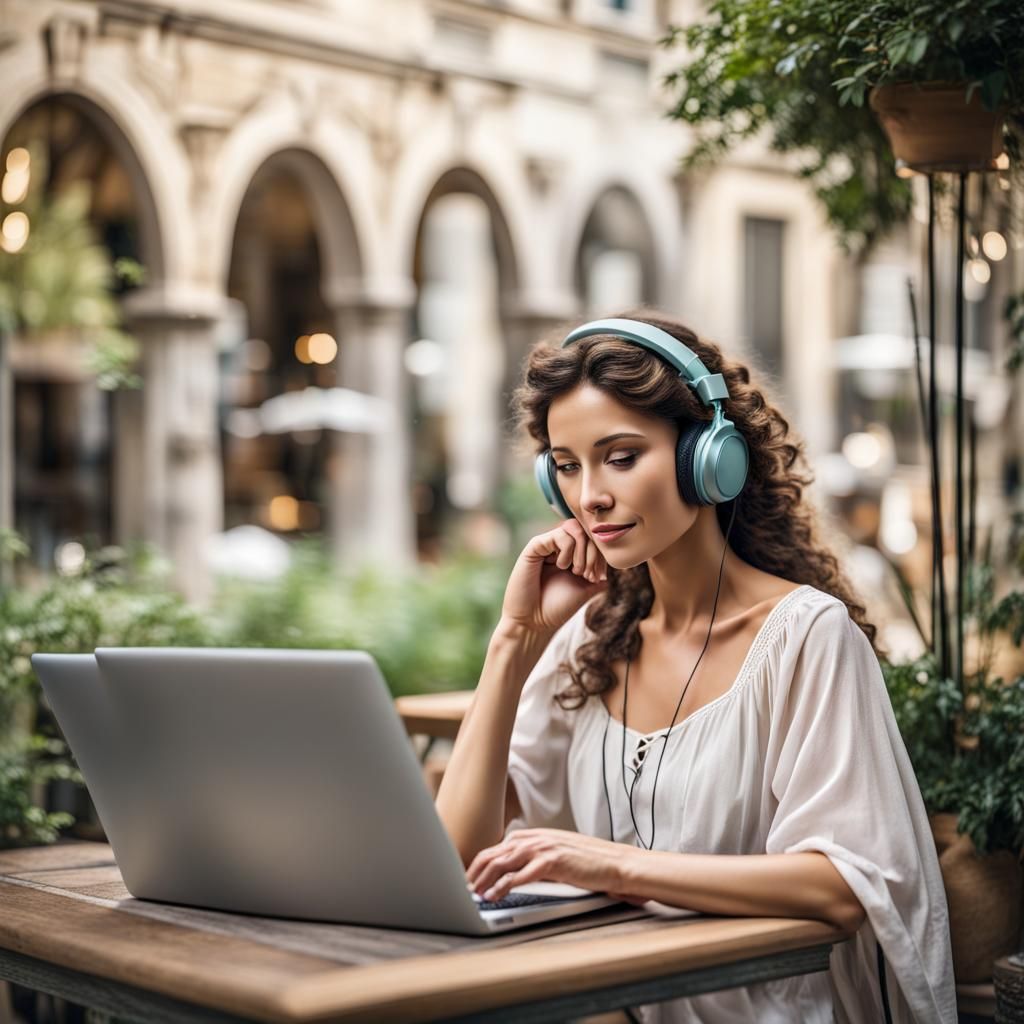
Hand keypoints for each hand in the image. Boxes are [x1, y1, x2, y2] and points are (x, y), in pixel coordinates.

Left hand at [466, 828, 646, 904]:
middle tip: (465, 887)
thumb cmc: (589, 862)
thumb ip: (536, 858)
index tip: (470, 877)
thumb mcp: (557, 854)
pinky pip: (520, 875)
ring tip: (473, 893)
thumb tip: (513, 873)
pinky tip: (494, 895)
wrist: (616, 863)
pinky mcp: (553, 862)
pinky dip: (503, 886)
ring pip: (503, 862)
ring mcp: (544, 848)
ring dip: (485, 879)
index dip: (481, 862)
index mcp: (536, 835)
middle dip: (476, 871)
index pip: (499, 847)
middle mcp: (537, 838)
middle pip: (495, 852)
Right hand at [499, 519, 608, 637]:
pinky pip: (560, 535)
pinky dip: (567, 550)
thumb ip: (600, 571)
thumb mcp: (587, 589)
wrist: (533, 622)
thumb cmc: (557, 607)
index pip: (593, 540)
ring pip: (575, 528)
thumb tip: (615, 557)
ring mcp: (547, 545)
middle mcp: (559, 547)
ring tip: (576, 571)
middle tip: (588, 575)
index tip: (597, 578)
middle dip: (594, 553)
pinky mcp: (535, 546)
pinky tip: (561, 566)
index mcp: (571, 556)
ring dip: (582, 551)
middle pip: (586, 531)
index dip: (601, 555)